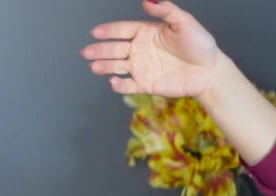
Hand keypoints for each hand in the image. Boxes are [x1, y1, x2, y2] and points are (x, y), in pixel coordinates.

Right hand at [82, 0, 223, 97]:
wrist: (209, 72)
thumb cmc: (200, 45)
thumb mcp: (185, 23)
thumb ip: (166, 11)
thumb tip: (147, 0)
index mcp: (146, 33)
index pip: (122, 30)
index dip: (109, 31)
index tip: (95, 32)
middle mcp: (140, 50)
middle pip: (115, 49)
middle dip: (100, 50)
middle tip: (86, 52)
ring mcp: (141, 68)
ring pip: (117, 67)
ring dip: (104, 66)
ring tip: (93, 66)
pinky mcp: (144, 84)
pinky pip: (127, 85)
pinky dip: (119, 86)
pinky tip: (113, 82)